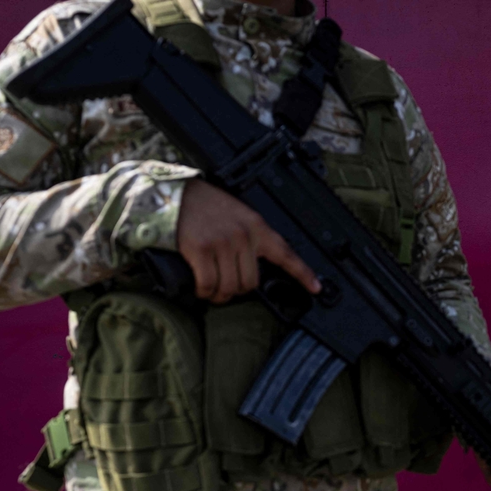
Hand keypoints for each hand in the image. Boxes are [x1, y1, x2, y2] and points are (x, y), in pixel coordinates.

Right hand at [177, 179, 320, 303]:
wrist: (174, 194)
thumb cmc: (205, 206)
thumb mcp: (238, 215)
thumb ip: (250, 238)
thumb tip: (252, 268)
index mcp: (256, 227)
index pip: (286, 253)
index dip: (303, 274)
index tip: (315, 288)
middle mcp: (243, 235)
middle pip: (251, 282)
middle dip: (239, 290)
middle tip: (227, 287)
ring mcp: (222, 243)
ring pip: (230, 287)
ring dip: (221, 296)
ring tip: (213, 291)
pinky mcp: (201, 250)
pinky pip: (209, 284)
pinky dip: (205, 292)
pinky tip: (202, 289)